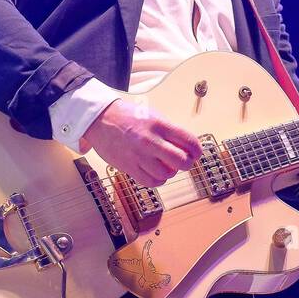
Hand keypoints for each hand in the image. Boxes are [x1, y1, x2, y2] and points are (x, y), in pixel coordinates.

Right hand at [83, 98, 202, 187]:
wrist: (101, 119)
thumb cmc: (128, 116)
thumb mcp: (153, 115)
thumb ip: (169, 131)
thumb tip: (187, 146)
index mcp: (160, 125)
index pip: (188, 141)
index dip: (197, 150)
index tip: (196, 153)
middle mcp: (151, 141)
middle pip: (181, 161)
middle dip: (186, 163)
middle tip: (183, 162)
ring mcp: (139, 155)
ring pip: (167, 174)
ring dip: (171, 172)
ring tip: (166, 166)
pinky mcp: (129, 167)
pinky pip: (150, 182)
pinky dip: (158, 180)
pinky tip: (156, 173)